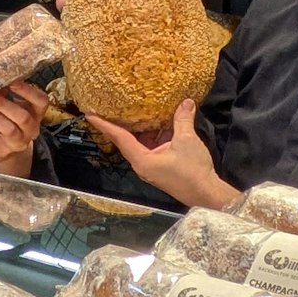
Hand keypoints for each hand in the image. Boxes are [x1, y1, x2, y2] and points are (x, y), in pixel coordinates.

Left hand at [0, 82, 47, 177]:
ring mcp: (17, 142)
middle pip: (23, 117)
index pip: (41, 101)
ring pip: (7, 128)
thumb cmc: (9, 121)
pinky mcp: (1, 150)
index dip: (28, 91)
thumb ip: (4, 93)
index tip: (12, 82)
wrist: (7, 150)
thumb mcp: (12, 107)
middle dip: (3, 104)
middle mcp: (31, 129)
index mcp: (37, 114)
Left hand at [83, 99, 239, 209]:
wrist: (207, 194)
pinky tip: (162, 122)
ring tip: (140, 108)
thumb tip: (185, 102)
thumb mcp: (186, 141)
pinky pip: (153, 147)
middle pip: (128, 140)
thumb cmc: (192, 171)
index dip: (105, 125)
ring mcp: (152, 167)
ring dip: (144, 127)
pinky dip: (156, 135)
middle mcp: (143, 164)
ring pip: (143, 143)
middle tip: (115, 106)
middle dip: (123, 123)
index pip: (119, 138)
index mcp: (142, 160)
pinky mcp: (162, 167)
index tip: (90, 115)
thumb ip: (182, 120)